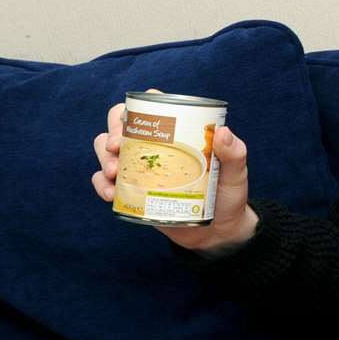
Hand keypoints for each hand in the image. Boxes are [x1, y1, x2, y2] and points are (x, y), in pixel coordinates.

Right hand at [93, 93, 259, 254]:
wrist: (218, 232)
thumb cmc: (227, 194)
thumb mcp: (236, 173)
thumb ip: (235, 154)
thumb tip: (223, 133)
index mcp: (175, 132)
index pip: (150, 108)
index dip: (136, 109)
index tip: (133, 122)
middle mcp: (152, 146)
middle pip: (120, 126)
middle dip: (112, 133)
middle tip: (117, 149)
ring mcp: (138, 168)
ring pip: (106, 151)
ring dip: (104, 158)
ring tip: (114, 174)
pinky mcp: (131, 191)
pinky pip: (105, 182)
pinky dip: (102, 185)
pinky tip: (111, 194)